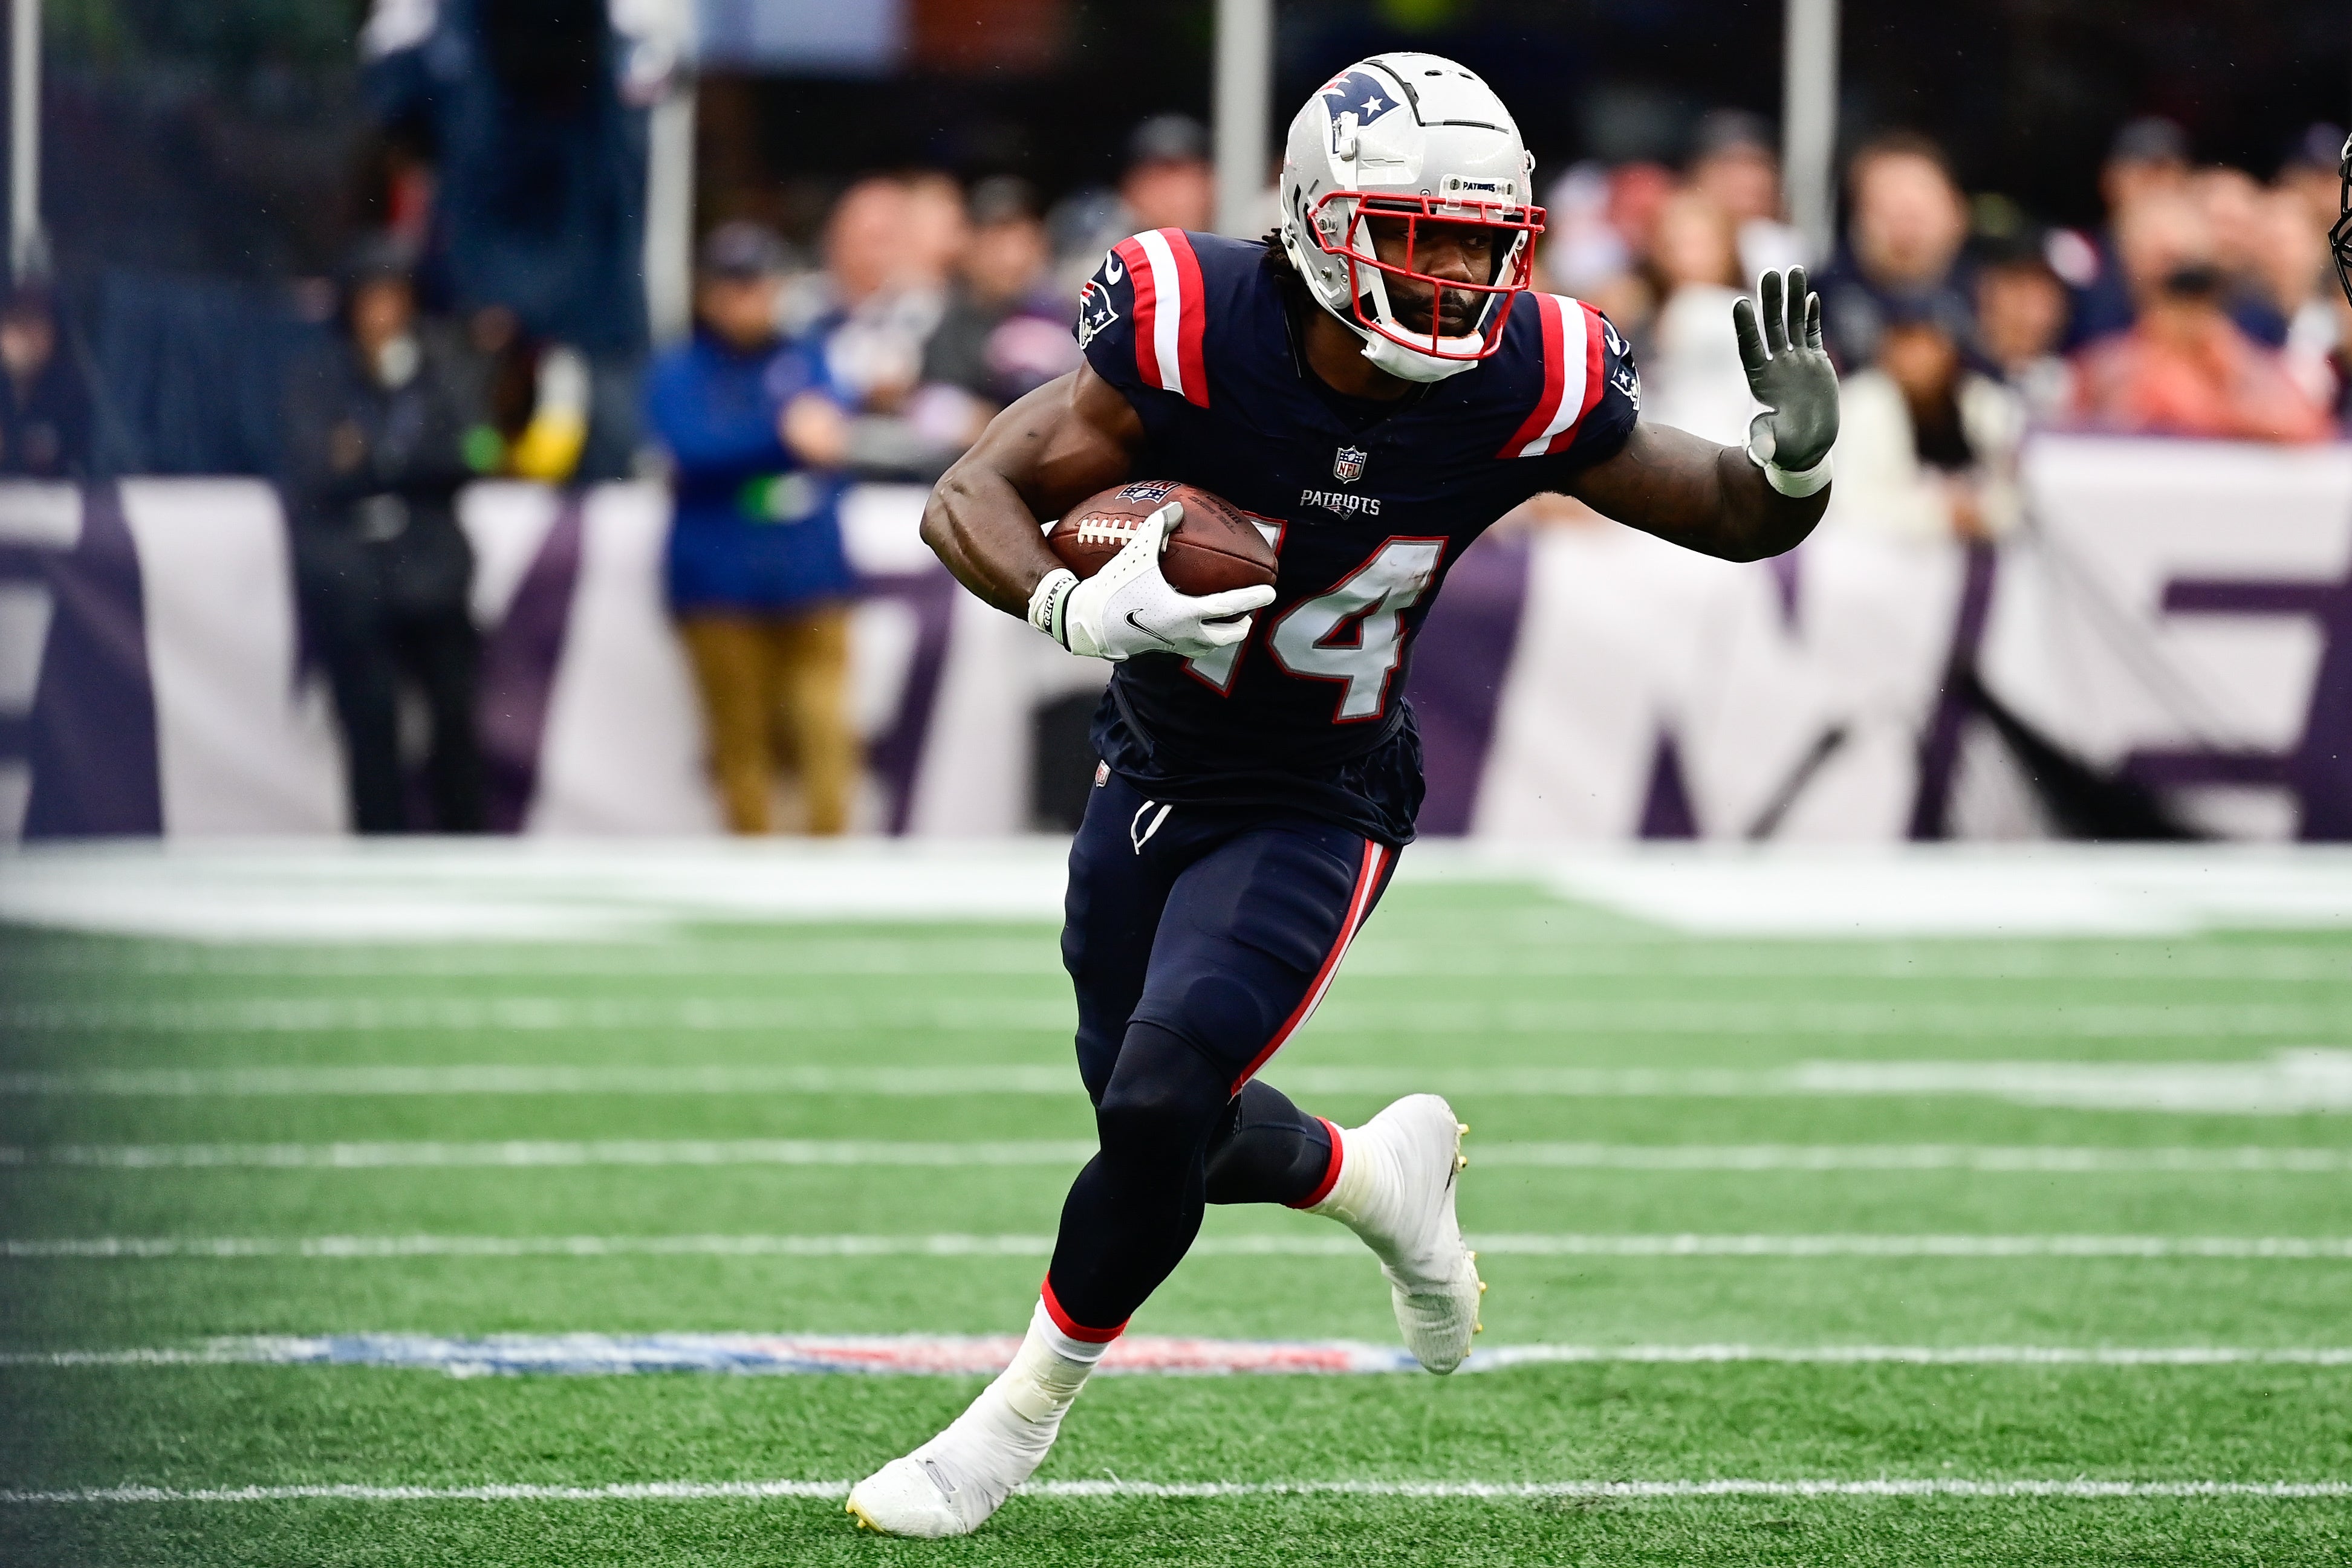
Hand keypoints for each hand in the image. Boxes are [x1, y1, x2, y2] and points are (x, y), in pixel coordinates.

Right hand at [1057, 503, 1275, 660]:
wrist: (1084, 623)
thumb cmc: (1112, 587)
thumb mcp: (1136, 554)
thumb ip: (1157, 528)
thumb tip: (1176, 506)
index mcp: (1185, 612)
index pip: (1229, 606)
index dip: (1252, 598)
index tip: (1270, 592)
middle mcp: (1183, 634)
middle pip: (1226, 636)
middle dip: (1241, 625)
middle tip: (1249, 613)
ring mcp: (1170, 645)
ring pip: (1208, 646)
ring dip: (1221, 635)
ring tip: (1225, 622)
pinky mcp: (1155, 649)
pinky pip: (1187, 645)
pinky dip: (1198, 637)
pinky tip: (1189, 624)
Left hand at [1733, 267, 1838, 473]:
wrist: (1805, 448)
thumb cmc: (1782, 448)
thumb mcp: (1770, 446)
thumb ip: (1762, 442)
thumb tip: (1758, 449)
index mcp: (1760, 380)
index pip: (1749, 348)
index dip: (1745, 327)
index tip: (1740, 303)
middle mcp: (1776, 365)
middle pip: (1771, 326)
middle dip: (1770, 300)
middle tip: (1769, 272)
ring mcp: (1796, 361)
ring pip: (1793, 323)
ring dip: (1793, 297)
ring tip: (1793, 270)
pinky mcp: (1815, 363)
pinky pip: (1813, 334)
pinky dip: (1812, 316)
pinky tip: (1810, 296)